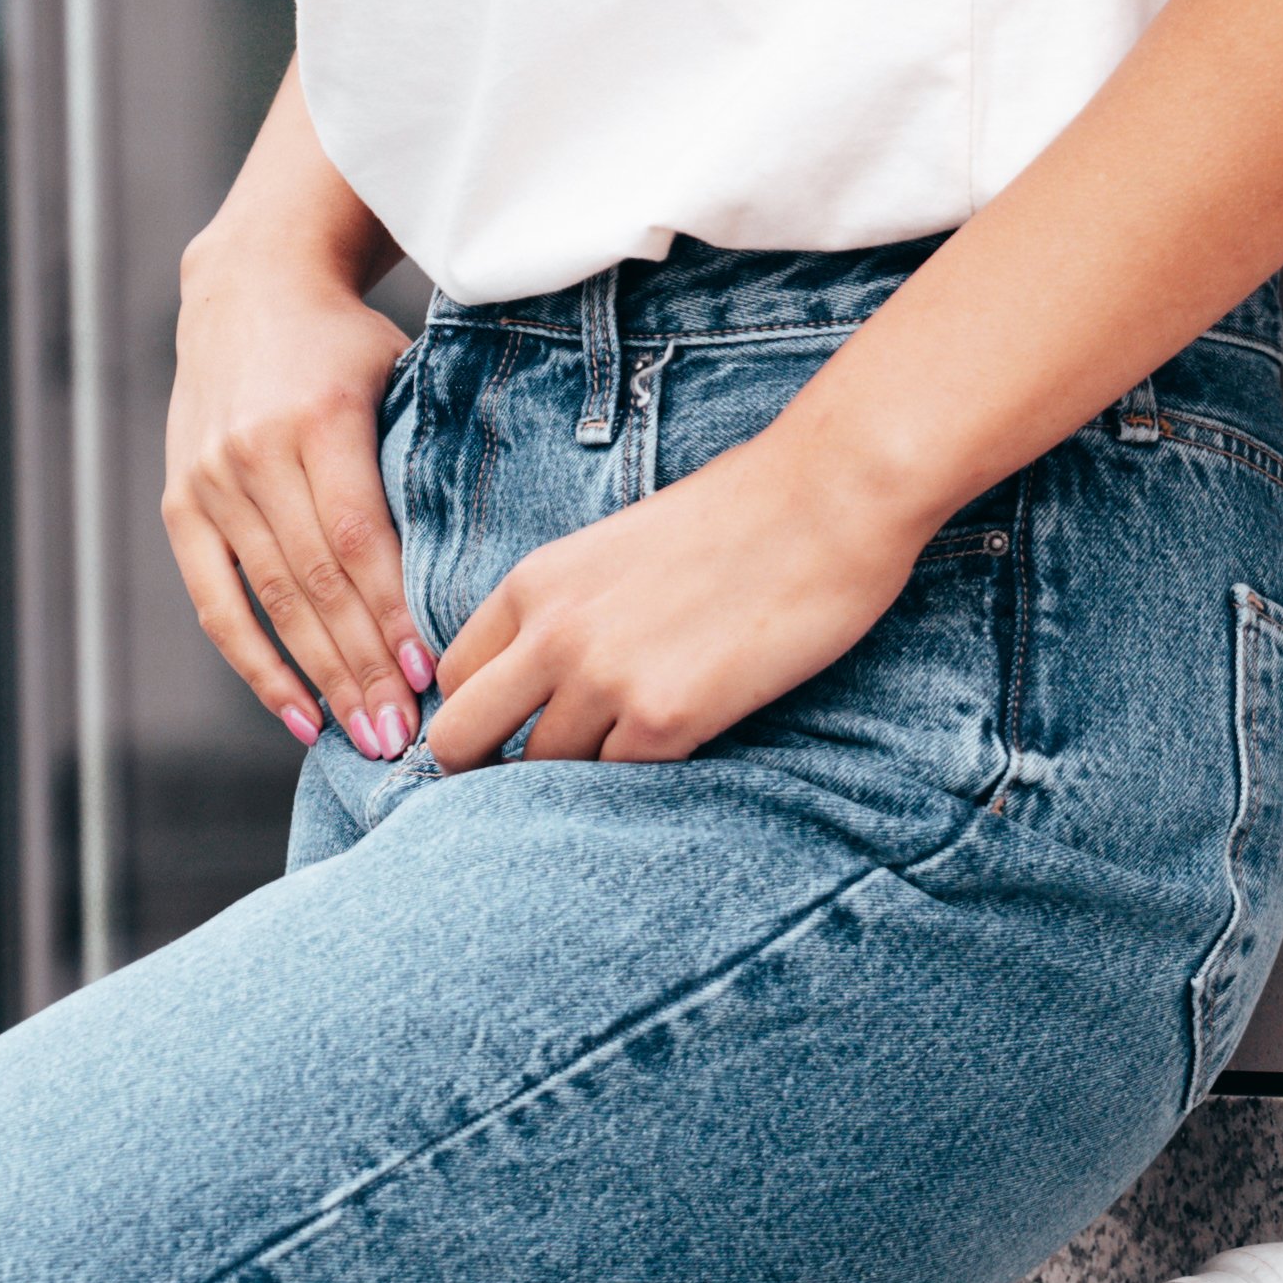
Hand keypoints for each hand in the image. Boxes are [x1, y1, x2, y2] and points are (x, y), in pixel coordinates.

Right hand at [162, 254, 429, 759]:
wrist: (249, 286)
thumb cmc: (347, 343)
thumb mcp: (400, 377)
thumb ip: (421, 463)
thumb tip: (478, 570)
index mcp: (319, 419)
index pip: (358, 541)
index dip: (391, 614)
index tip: (428, 676)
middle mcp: (255, 454)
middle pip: (315, 585)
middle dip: (362, 669)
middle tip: (403, 736)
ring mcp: (211, 481)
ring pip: (271, 602)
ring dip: (319, 680)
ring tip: (363, 738)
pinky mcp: (180, 503)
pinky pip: (217, 602)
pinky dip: (255, 663)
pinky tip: (296, 714)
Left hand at [421, 435, 931, 770]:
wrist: (827, 498)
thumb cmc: (744, 512)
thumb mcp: (620, 546)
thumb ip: (571, 604)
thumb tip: (554, 668)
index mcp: (536, 581)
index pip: (454, 675)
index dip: (479, 713)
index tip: (513, 731)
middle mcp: (553, 632)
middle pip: (460, 738)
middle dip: (483, 770)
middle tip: (535, 779)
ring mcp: (605, 678)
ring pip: (540, 773)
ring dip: (575, 779)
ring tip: (625, 759)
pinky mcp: (667, 717)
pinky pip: (616, 784)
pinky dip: (636, 783)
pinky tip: (675, 754)